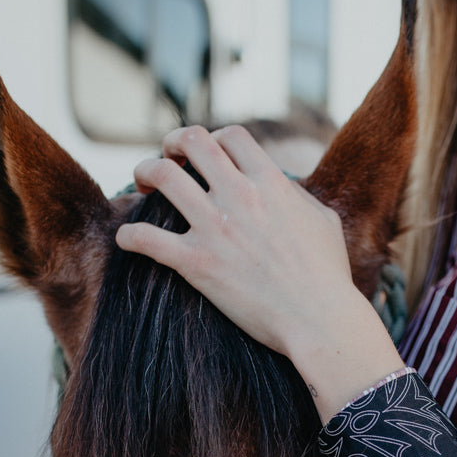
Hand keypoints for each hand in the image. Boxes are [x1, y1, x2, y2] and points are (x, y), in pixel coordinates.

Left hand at [115, 124, 353, 356]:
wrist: (319, 319)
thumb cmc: (328, 276)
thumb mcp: (323, 221)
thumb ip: (297, 196)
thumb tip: (283, 187)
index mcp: (270, 182)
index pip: (230, 136)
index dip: (215, 140)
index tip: (209, 159)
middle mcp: (239, 195)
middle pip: (191, 141)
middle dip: (172, 144)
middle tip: (168, 160)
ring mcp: (215, 227)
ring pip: (160, 175)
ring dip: (145, 173)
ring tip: (143, 186)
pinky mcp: (197, 263)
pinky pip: (144, 238)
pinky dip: (129, 236)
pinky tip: (128, 240)